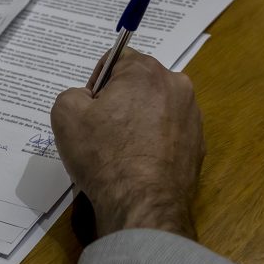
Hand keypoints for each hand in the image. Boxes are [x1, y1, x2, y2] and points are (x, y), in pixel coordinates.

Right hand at [51, 49, 204, 239]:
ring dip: (138, 120)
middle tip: (102, 130)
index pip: (116, 60)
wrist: (142, 203)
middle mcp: (176, 86)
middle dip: (120, 100)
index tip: (90, 109)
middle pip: (139, 84)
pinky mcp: (198, 144)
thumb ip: (72, 93)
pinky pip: (169, 133)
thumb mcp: (65, 114)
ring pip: (155, 108)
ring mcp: (192, 116)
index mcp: (146, 71)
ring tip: (120, 150)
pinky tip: (138, 163)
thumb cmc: (104, 155)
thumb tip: (87, 100)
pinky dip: (154, 142)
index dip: (97, 83)